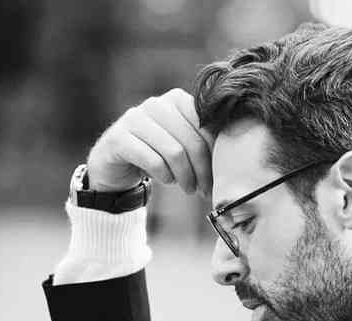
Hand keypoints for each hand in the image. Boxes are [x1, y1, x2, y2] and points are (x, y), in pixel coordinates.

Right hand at [85, 88, 214, 195]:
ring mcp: (134, 118)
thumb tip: (236, 157)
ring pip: (173, 151)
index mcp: (177, 99)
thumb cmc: (159, 154)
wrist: (116, 164)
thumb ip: (204, 142)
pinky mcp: (118, 138)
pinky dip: (164, 175)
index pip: (206, 126)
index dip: (216, 154)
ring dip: (185, 176)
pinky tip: (167, 180)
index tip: (219, 176)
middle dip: (202, 170)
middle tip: (204, 190)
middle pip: (192, 141)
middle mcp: (155, 103)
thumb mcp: (184, 145)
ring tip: (189, 189)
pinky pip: (152, 160)